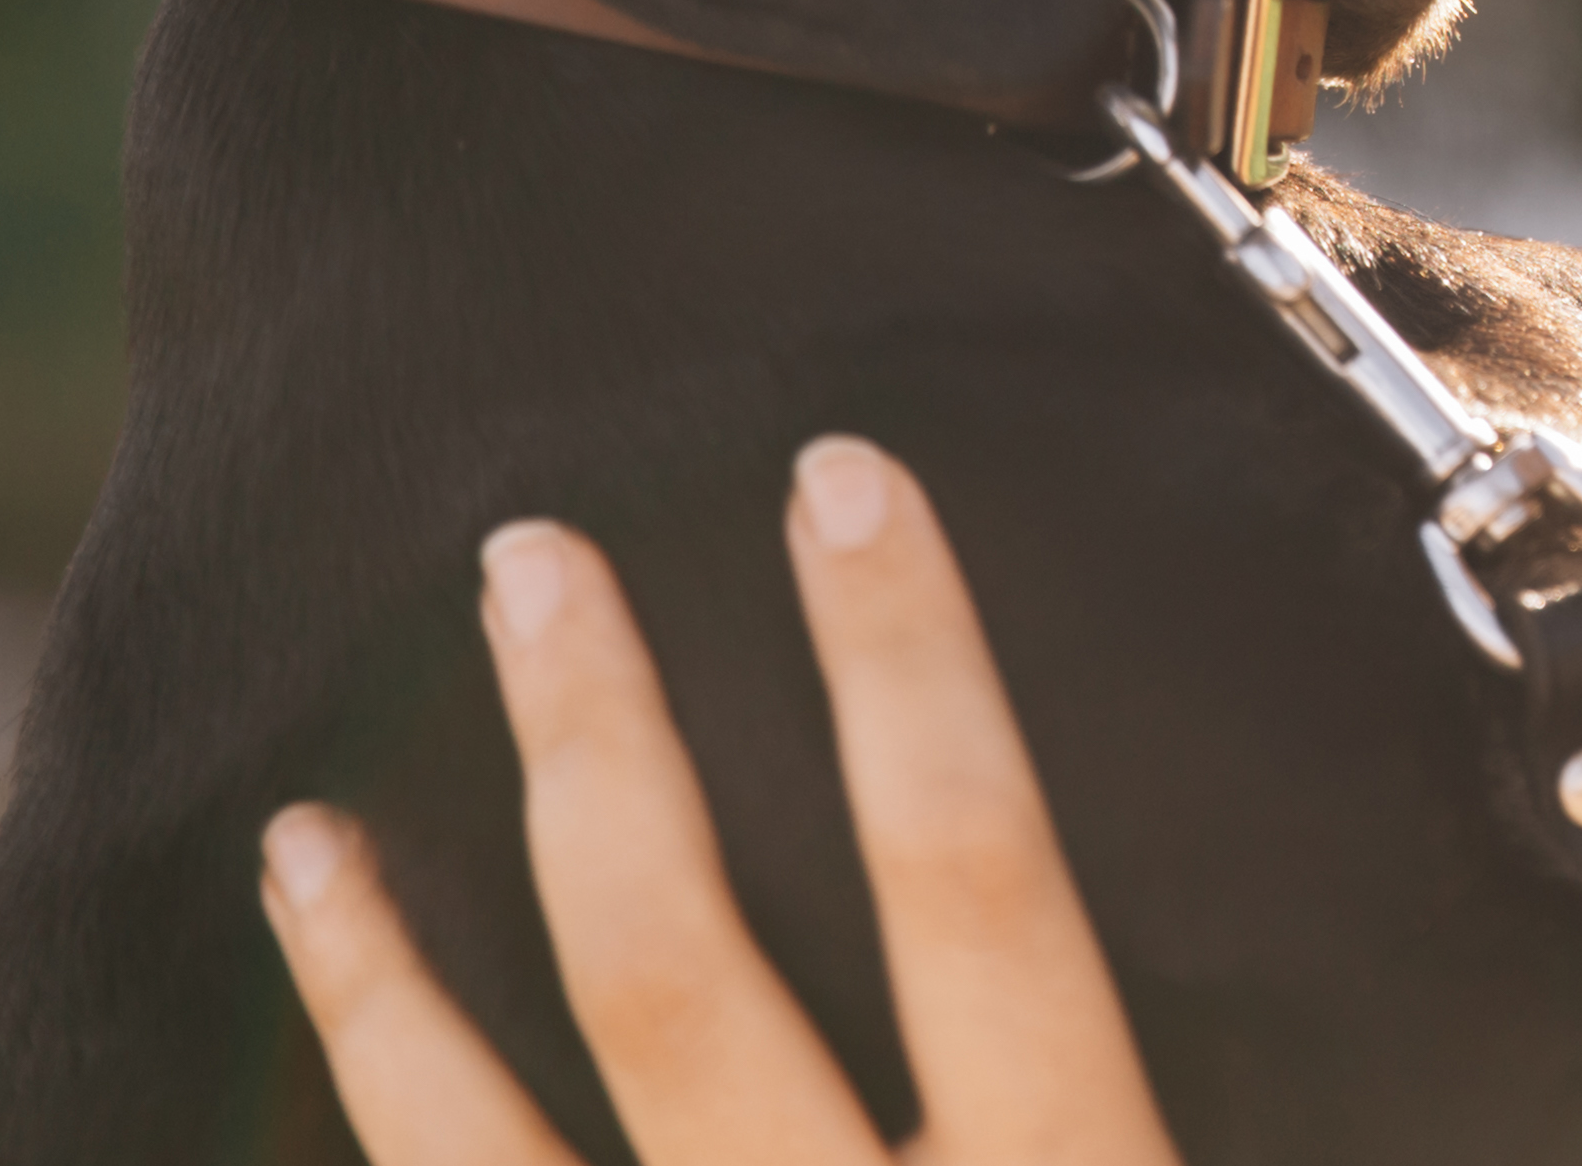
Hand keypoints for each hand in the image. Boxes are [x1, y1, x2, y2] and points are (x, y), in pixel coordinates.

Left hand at [259, 434, 1177, 1165]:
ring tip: (307, 832)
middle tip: (530, 563)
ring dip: (384, 977)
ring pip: (481, 1145)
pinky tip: (313, 1051)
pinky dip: (361, 1118)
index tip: (842, 482)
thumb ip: (1190, 1088)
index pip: (973, 876)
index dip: (905, 664)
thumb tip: (1274, 868)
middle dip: (596, 749)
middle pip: (683, 975)